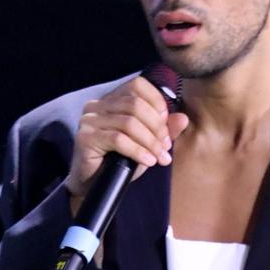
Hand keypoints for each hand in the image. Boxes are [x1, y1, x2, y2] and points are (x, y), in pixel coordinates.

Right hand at [65, 76, 189, 204]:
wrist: (95, 184)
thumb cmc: (120, 161)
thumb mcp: (147, 143)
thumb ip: (164, 129)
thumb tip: (183, 118)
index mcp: (111, 99)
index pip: (137, 85)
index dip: (157, 102)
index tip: (166, 126)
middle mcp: (97, 105)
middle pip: (135, 105)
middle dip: (156, 127)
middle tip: (165, 147)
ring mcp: (89, 120)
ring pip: (129, 123)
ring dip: (150, 142)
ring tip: (159, 157)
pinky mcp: (85, 137)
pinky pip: (118, 140)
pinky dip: (138, 151)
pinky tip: (148, 162)